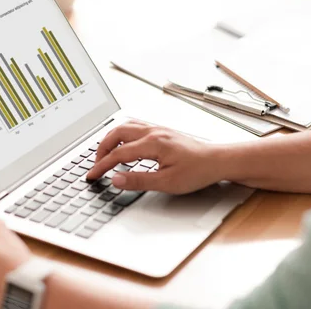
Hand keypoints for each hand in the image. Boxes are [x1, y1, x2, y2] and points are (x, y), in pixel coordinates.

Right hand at [87, 120, 225, 193]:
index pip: (118, 154)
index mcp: (153, 144)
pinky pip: (136, 127)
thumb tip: (116, 179)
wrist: (217, 161)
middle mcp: (154, 132)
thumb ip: (139, 181)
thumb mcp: (167, 183)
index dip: (102, 166)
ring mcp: (158, 130)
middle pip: (117, 133)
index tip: (92, 175)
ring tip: (105, 153)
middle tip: (95, 163)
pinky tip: (124, 144)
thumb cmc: (198, 171)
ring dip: (112, 139)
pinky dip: (123, 135)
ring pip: (126, 127)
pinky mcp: (163, 132)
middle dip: (102, 148)